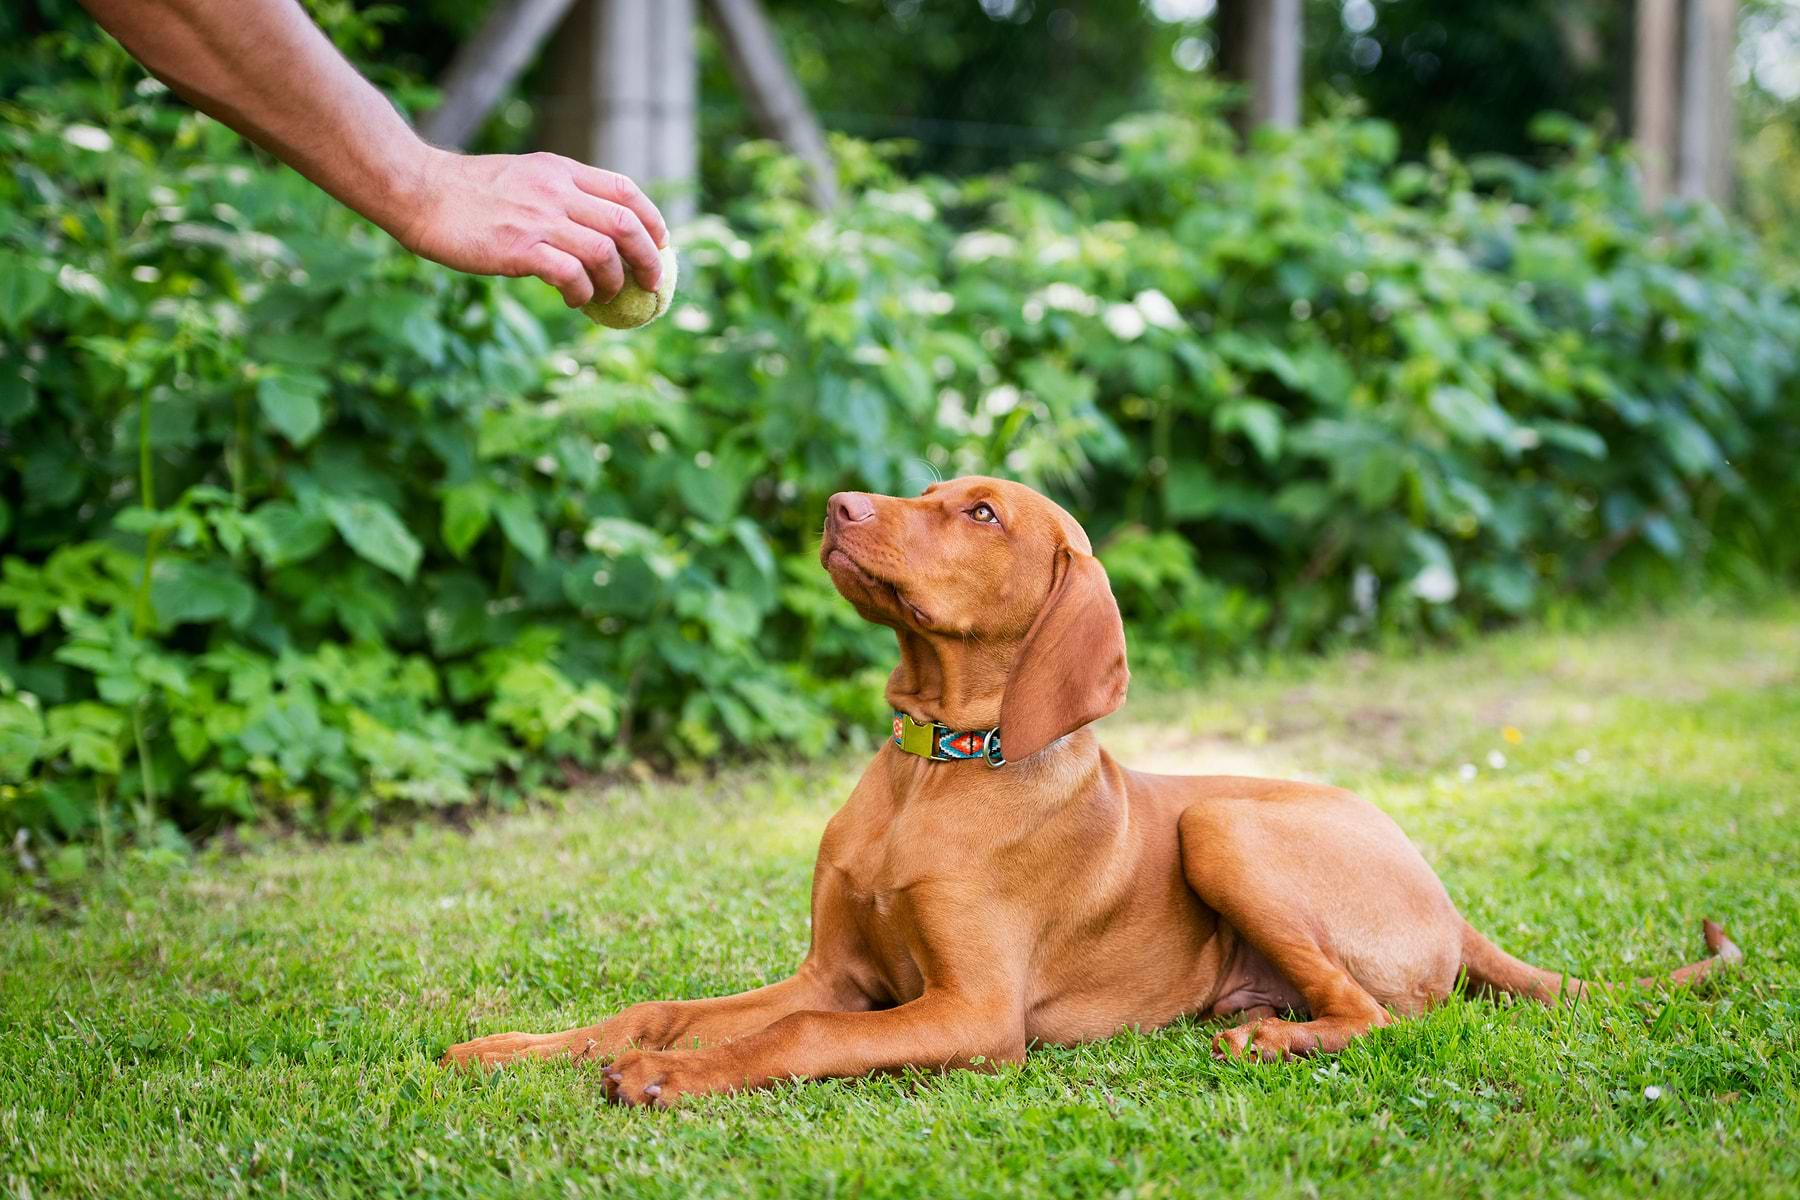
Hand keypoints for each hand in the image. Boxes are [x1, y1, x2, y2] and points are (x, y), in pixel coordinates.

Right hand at [394, 149, 669, 308]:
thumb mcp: (523, 177)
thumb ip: (558, 196)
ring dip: (615, 281)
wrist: (419, 191)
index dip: (652, 220)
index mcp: (560, 171)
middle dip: (649, 258)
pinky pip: (571, 275)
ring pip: (605, 253)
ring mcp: (539, 219)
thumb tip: (592, 230)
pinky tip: (577, 300)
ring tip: (606, 295)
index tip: (660, 243)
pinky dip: (583, 293)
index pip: (625, 190)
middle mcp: (556, 191)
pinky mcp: (519, 248)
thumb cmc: (467, 192)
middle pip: (626, 224)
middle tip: (650, 282)